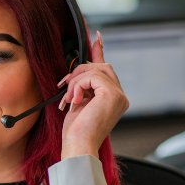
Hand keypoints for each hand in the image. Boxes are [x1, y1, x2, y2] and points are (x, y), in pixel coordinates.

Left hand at [58, 31, 128, 159]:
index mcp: (113, 98)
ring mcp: (119, 95)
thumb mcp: (77, 103)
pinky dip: (78, 85)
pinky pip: (92, 76)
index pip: (106, 70)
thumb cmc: (76, 131)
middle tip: (64, 85)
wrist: (78, 146)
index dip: (99, 52)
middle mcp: (120, 96)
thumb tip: (76, 72)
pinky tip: (74, 100)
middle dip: (79, 71)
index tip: (95, 38)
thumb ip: (81, 86)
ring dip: (75, 81)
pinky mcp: (112, 94)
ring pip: (95, 70)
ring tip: (68, 99)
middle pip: (101, 67)